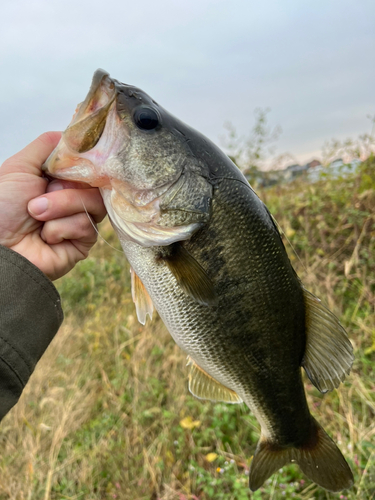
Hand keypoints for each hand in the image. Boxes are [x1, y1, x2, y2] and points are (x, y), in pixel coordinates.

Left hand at [0, 132, 106, 279]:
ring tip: (37, 217)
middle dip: (65, 191)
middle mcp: (72, 199)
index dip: (85, 164)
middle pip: (95, 184)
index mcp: (58, 181)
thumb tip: (73, 133)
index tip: (78, 163)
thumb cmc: (2, 208)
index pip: (88, 166)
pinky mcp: (83, 243)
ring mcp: (78, 221)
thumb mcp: (19, 167)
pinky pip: (87, 227)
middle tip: (38, 199)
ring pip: (93, 204)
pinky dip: (61, 229)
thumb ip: (46, 146)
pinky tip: (46, 237)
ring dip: (61, 208)